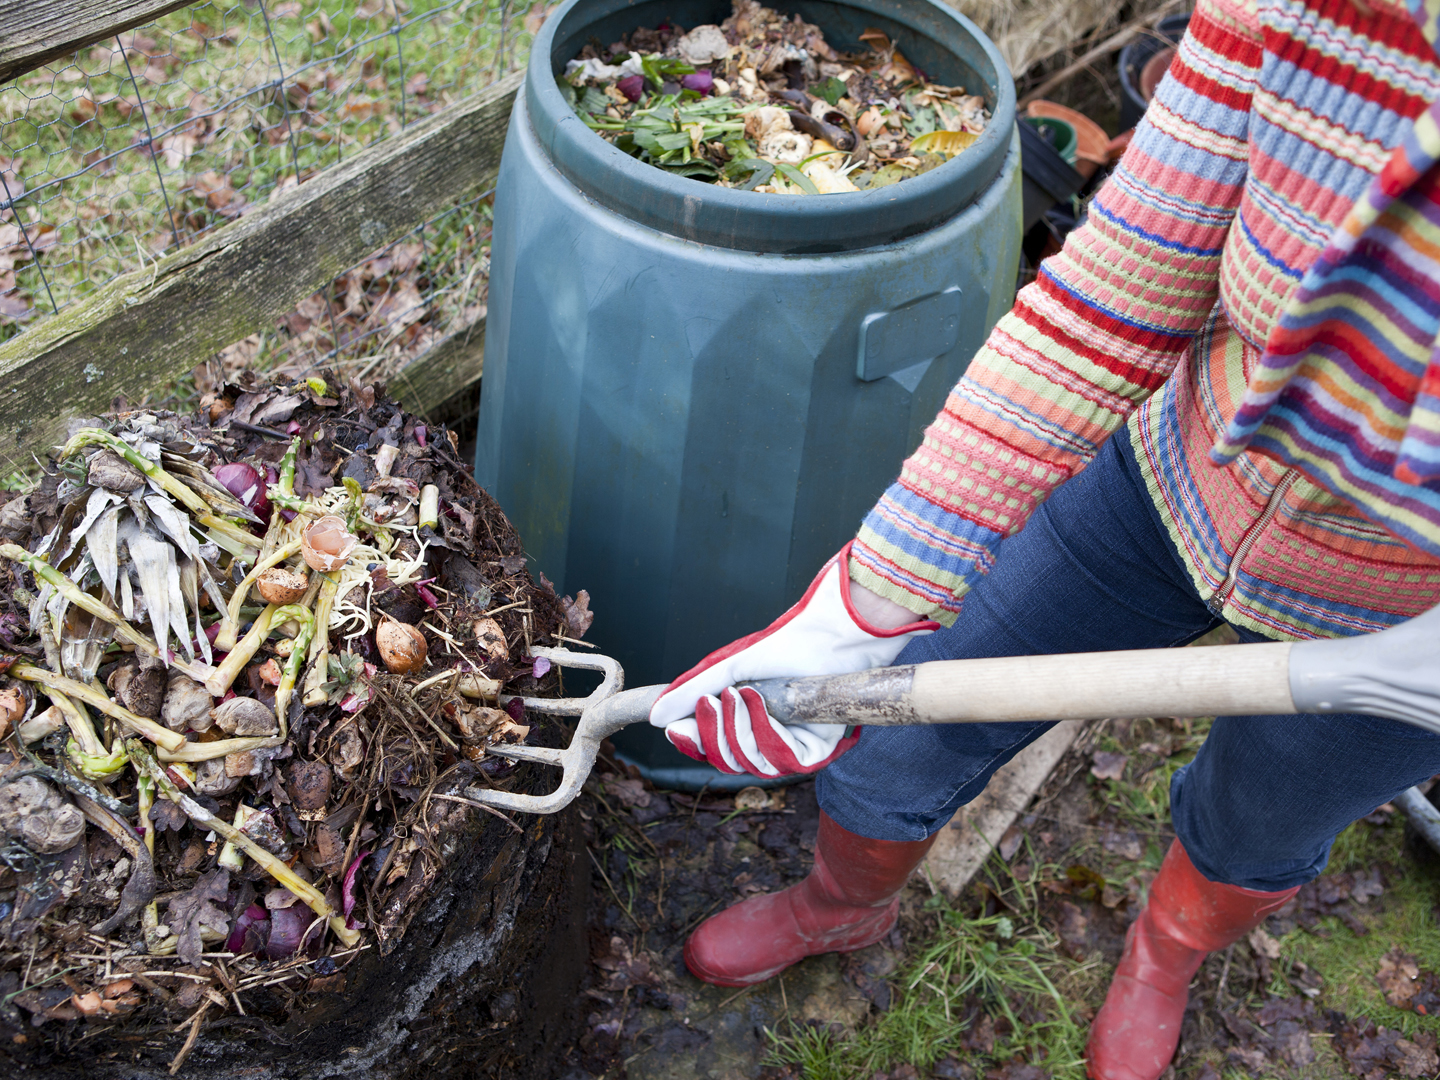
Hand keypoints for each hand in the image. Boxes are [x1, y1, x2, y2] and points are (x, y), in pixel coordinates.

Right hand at [648, 542, 938, 775]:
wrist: (830, 635)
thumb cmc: (786, 645)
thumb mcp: (729, 668)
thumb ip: (692, 691)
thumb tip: (655, 717)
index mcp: (747, 721)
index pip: (712, 748)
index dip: (692, 742)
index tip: (674, 728)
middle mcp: (769, 739)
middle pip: (727, 761)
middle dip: (714, 733)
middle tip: (711, 701)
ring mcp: (792, 748)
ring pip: (751, 764)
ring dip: (739, 729)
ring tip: (740, 693)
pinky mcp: (817, 752)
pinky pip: (781, 760)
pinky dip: (765, 731)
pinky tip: (760, 702)